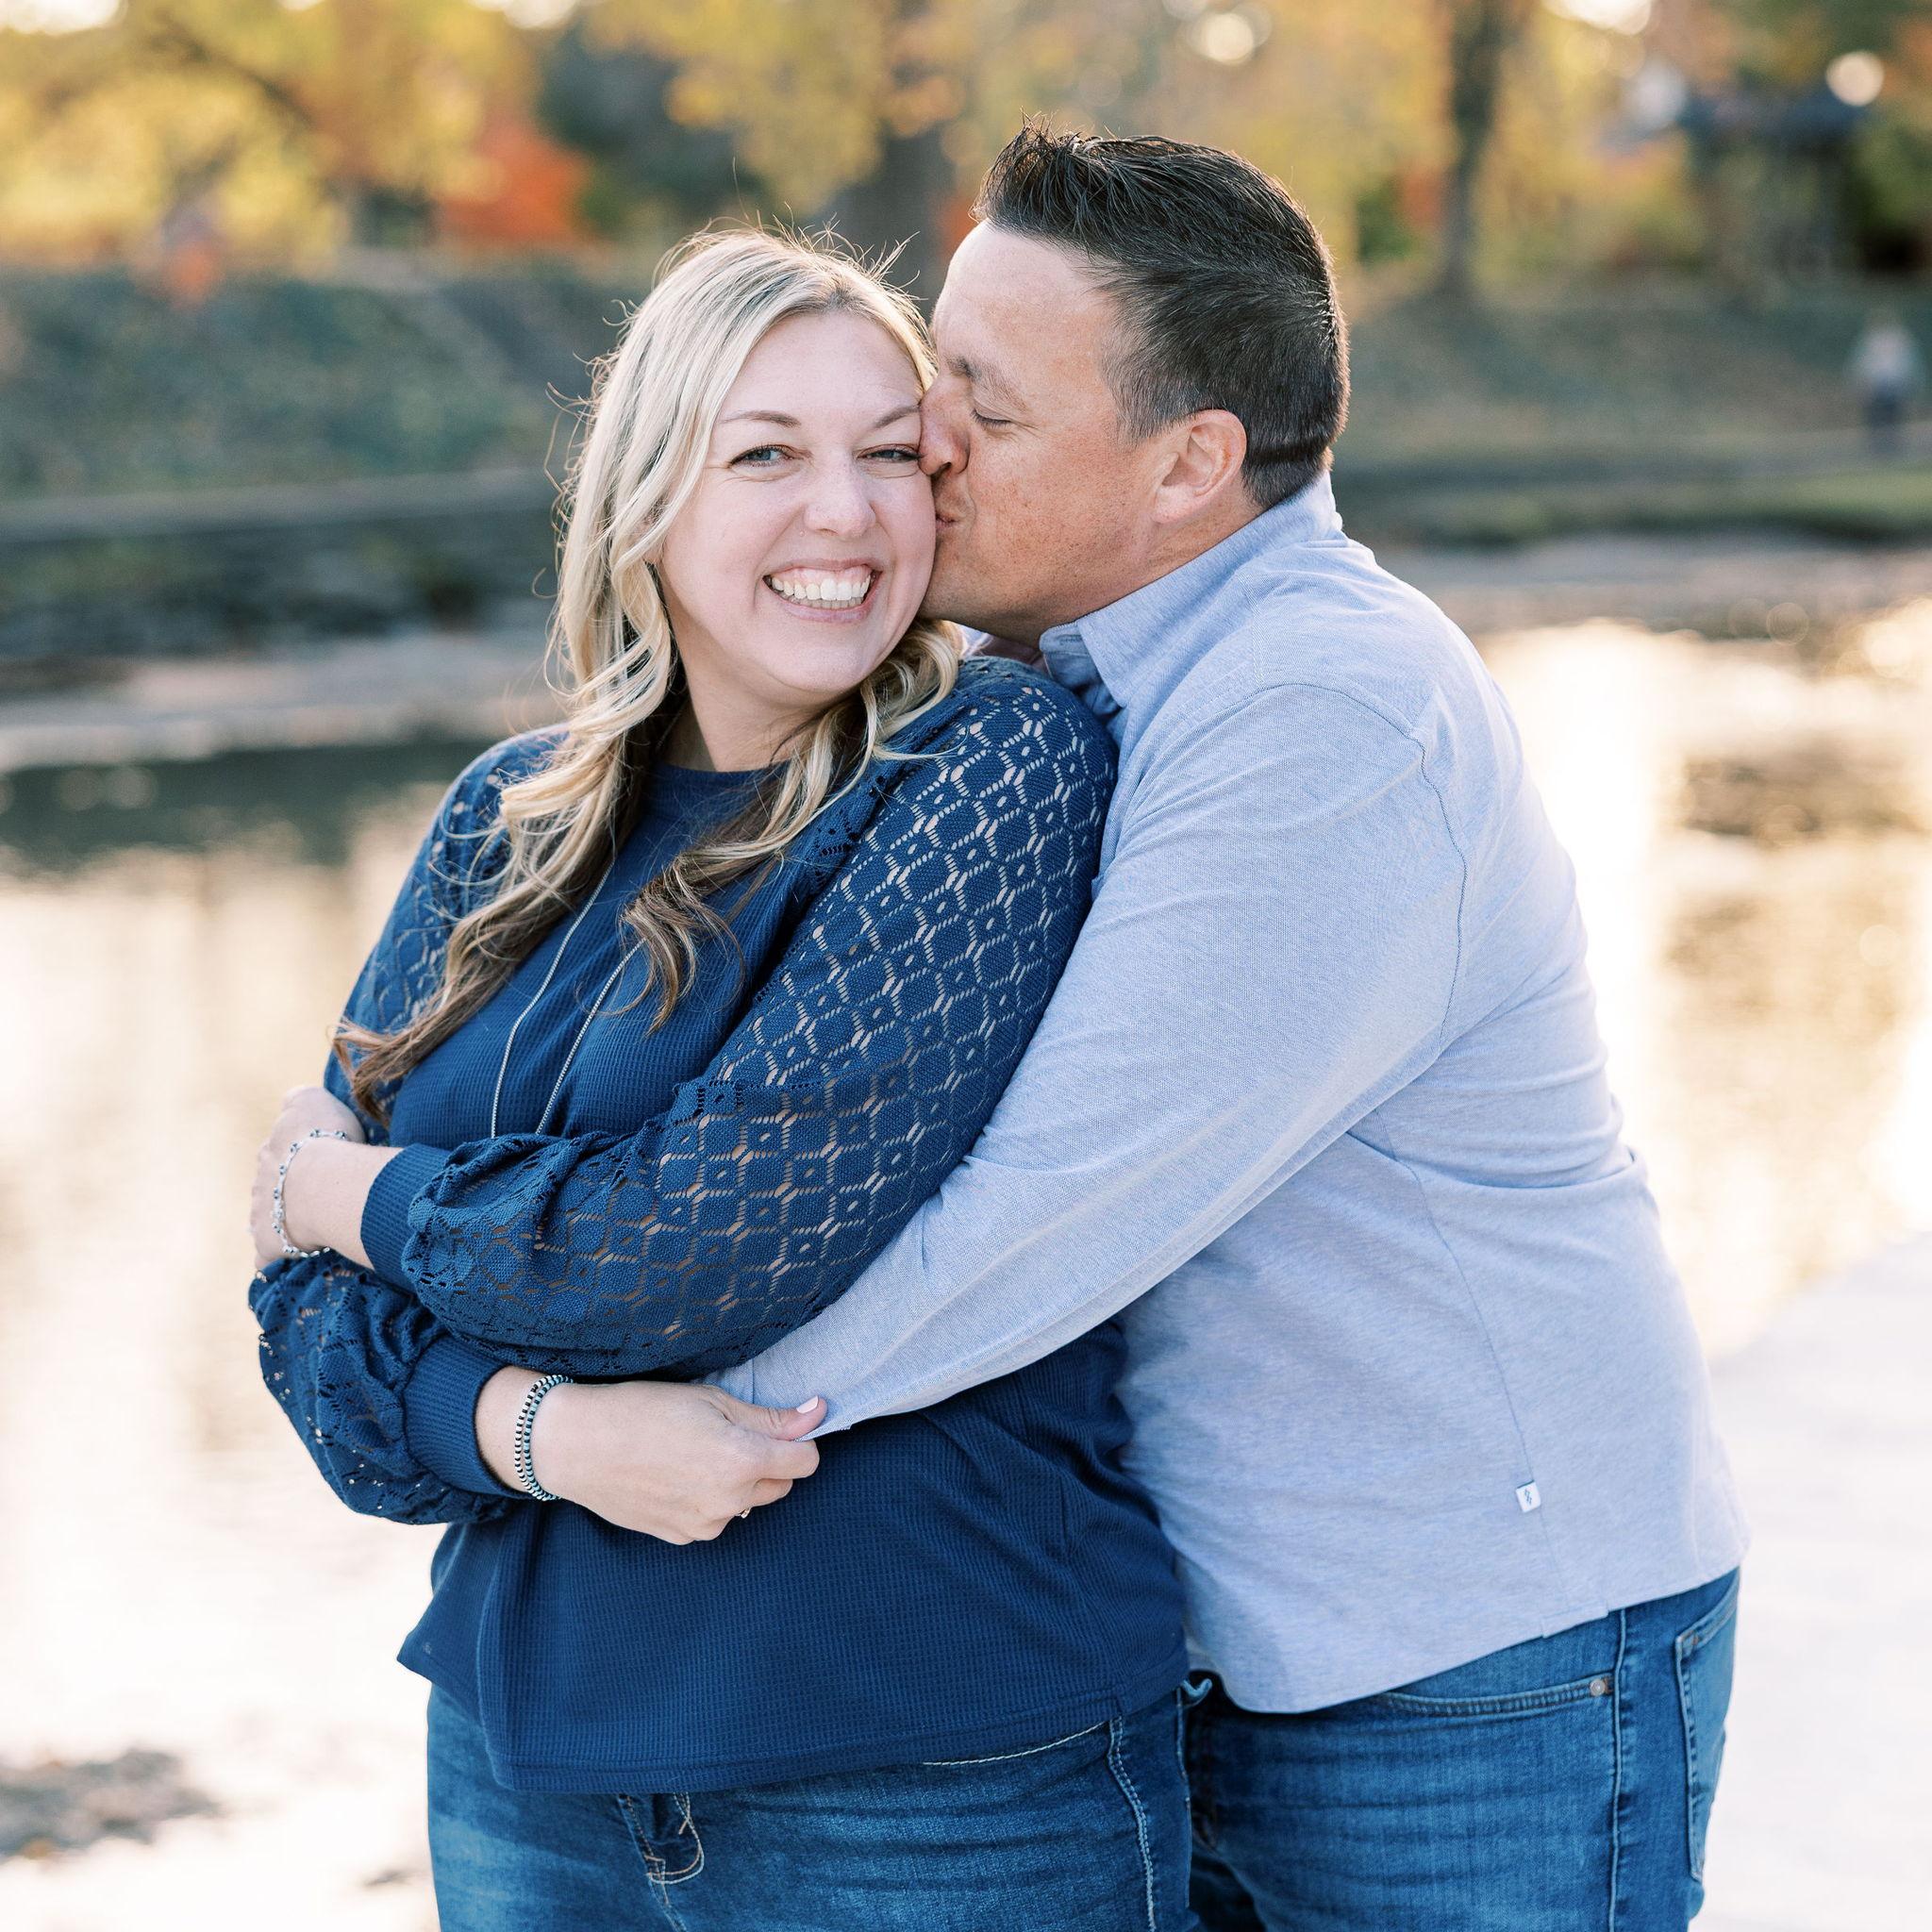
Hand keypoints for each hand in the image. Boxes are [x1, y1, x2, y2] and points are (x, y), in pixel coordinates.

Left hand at [250, 1084, 364, 1267]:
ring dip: (282, 1221)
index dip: (298, 1157)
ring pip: (266, 1219)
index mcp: (271, 1150)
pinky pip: (267, 1256)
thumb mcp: (312, 1100)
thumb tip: (291, 1099)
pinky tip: (291, 1258)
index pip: (278, 1152)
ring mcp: (262, 1216)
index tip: (320, 1160)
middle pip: (270, 1186)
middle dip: (286, 1190)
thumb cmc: (326, 1139)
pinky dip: (275, 1258)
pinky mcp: (268, 1246)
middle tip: (318, 1193)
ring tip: (311, 1226)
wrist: (326, 1182)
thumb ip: (298, 1098)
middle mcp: (260, 1182)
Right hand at [481, 1372, 824, 1542]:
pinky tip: (676, 1475)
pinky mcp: (681, 1537)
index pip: (806, 1462)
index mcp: (741, 1461)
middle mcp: (729, 1501)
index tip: (779, 1426)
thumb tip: (819, 1412)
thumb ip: (769, 1418)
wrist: (577, 1446)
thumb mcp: (711, 1401)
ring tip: (694, 1453)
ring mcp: (704, 1525)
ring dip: (738, 1482)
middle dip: (768, 1460)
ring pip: (748, 1503)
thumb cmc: (643, 1410)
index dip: (799, 1440)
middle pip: (780, 1484)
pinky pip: (716, 1517)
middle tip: (726, 1433)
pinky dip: (709, 1499)